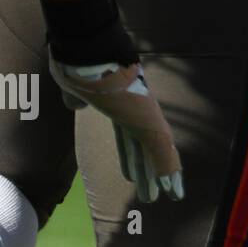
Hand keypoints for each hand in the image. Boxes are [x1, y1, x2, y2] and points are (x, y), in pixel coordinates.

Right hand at [49, 54, 184, 203]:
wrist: (89, 49)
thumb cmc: (77, 61)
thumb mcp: (74, 86)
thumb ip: (77, 97)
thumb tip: (75, 103)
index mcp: (119, 104)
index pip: (127, 138)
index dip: (129, 158)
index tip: (131, 174)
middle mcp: (136, 109)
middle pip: (144, 148)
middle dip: (148, 171)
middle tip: (153, 193)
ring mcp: (145, 115)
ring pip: (157, 152)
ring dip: (161, 177)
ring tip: (168, 197)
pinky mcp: (150, 120)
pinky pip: (163, 151)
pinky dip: (168, 171)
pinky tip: (173, 188)